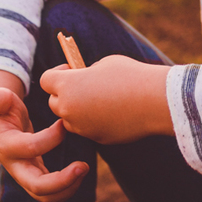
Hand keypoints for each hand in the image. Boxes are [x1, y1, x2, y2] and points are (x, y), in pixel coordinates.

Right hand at [0, 71, 87, 201]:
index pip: (30, 148)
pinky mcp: (34, 176)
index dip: (51, 137)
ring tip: (84, 168)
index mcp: (6, 145)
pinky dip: (68, 186)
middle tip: (83, 166)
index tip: (64, 123)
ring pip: (46, 196)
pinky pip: (51, 192)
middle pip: (37, 187)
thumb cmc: (0, 107)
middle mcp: (14, 166)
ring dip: (68, 187)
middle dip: (62, 181)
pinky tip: (80, 169)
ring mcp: (24, 174)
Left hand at [40, 55, 172, 143]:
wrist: (155, 101)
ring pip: (70, 119)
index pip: (46, 80)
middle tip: (84, 85)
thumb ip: (86, 73)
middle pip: (54, 102)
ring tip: (98, 98)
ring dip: (77, 110)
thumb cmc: (130, 75)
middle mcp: (68, 108)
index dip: (57, 73)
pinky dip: (94, 121)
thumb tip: (82, 80)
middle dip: (65, 94)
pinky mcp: (96, 138)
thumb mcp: (104, 64)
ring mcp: (82, 127)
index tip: (71, 69)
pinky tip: (113, 111)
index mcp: (67, 85)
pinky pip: (88, 129)